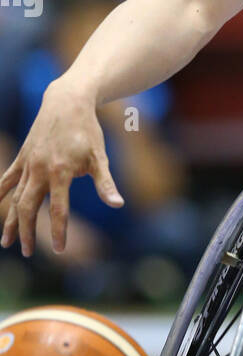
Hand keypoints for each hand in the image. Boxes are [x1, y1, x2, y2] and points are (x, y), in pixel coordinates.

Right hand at [0, 79, 123, 257]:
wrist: (67, 102)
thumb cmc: (87, 131)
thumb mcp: (100, 157)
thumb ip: (105, 184)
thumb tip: (118, 204)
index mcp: (61, 172)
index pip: (58, 209)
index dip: (59, 232)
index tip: (61, 250)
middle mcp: (40, 170)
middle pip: (28, 207)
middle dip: (27, 232)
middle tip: (28, 253)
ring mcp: (28, 163)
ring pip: (15, 197)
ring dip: (11, 220)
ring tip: (7, 242)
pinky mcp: (22, 157)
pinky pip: (7, 179)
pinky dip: (0, 193)